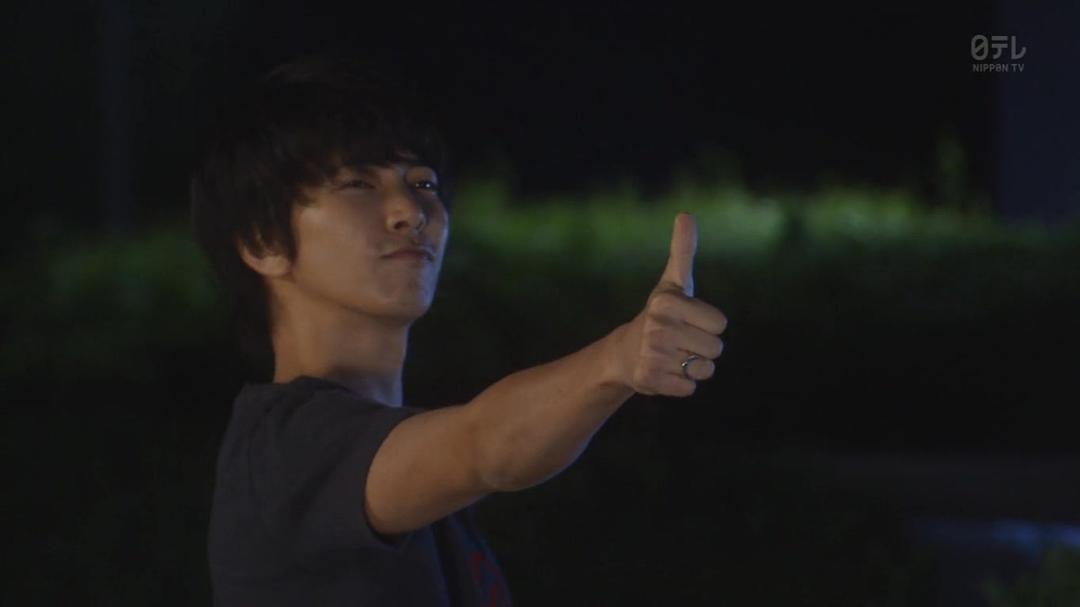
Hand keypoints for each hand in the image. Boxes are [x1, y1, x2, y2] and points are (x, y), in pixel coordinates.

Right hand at [608, 212, 727, 395]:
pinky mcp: (651, 380)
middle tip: (681, 342)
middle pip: (716, 348)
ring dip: (694, 367)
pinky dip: (682, 384)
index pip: (720, 324)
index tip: (687, 321)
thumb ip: (683, 251)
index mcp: (666, 302)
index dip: (709, 325)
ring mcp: (653, 354)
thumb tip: (685, 214)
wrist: (625, 353)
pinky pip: (690, 388)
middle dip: (704, 349)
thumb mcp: (673, 283)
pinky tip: (666, 372)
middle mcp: (657, 327)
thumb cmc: (660, 315)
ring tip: (674, 356)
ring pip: (705, 370)